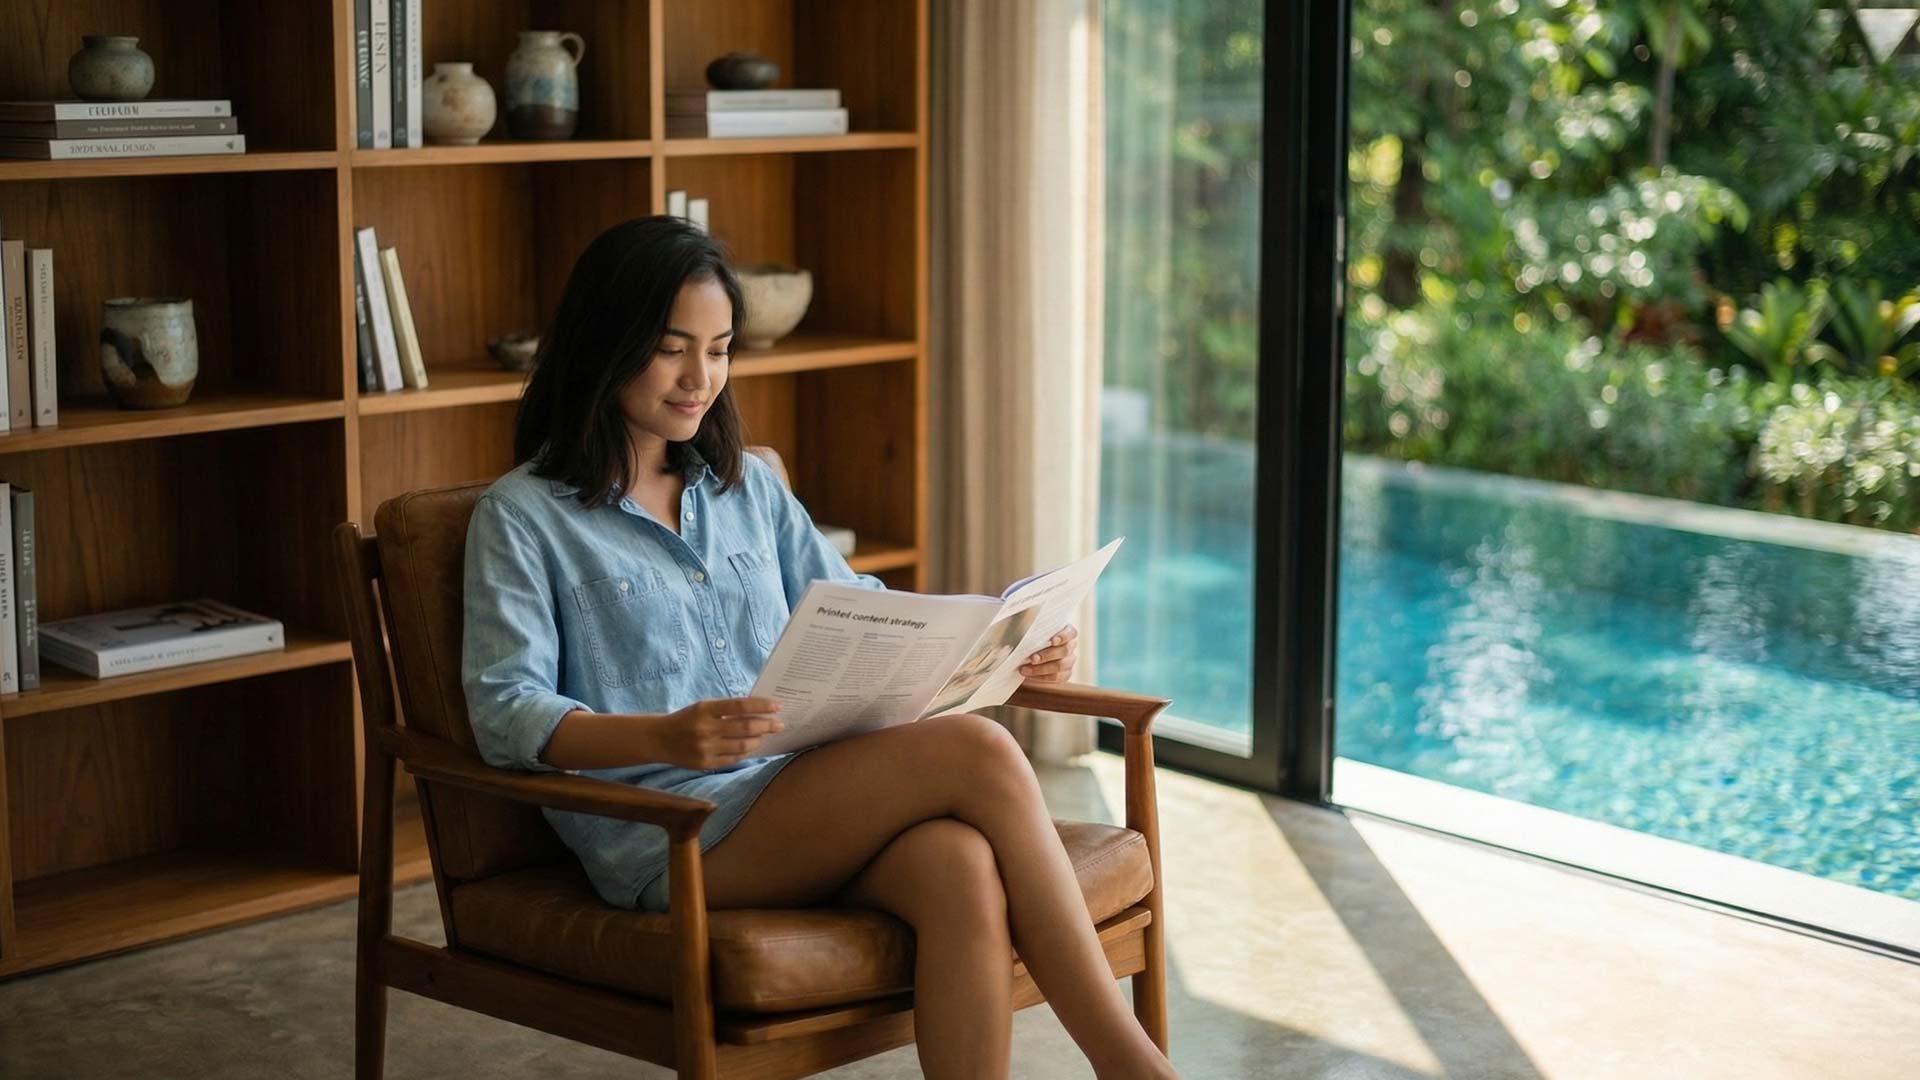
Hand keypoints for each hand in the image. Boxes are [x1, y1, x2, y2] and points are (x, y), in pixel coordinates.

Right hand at [650, 697, 783, 769]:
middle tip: (779, 724)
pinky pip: (733, 759)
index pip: (740, 706)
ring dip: (758, 740)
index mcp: (705, 709)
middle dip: (767, 726)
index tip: (777, 706)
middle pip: (746, 728)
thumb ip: (726, 709)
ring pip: (742, 746)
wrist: (658, 739)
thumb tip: (758, 711)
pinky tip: (751, 747)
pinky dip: (745, 752)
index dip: (762, 706)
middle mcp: (705, 729)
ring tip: (765, 736)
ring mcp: (705, 749)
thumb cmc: (686, 719)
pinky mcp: (705, 764)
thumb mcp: (702, 707)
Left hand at [1018, 625, 1077, 682]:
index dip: (1063, 637)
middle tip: (1032, 658)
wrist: (1027, 657)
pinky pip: (1056, 677)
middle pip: (1064, 651)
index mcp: (1066, 632)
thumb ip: (1030, 631)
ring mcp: (1069, 661)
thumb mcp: (1029, 633)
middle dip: (1047, 655)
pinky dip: (1041, 677)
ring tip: (1025, 669)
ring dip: (1041, 668)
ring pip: (1060, 666)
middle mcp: (1070, 646)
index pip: (1070, 633)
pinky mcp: (1065, 674)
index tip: (1052, 641)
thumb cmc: (1030, 640)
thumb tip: (1022, 633)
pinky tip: (1029, 675)